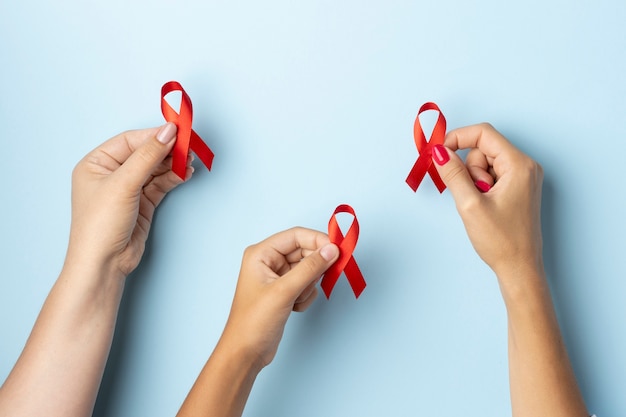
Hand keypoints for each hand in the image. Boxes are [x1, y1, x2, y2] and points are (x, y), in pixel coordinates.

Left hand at [66, 123, 191, 277]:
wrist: (104, 263)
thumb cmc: (100, 225)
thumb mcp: (124, 184)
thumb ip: (148, 156)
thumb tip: (168, 131)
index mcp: (96, 163)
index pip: (130, 141)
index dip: (154, 136)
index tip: (177, 132)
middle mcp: (111, 174)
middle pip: (145, 153)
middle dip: (167, 150)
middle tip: (189, 147)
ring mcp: (127, 189)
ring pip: (155, 169)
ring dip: (173, 165)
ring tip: (190, 161)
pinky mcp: (142, 203)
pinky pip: (160, 184)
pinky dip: (173, 178)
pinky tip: (185, 174)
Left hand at [219, 228, 338, 368]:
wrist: (246, 353)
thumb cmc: (254, 322)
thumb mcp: (284, 291)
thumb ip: (310, 268)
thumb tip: (332, 250)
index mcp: (261, 254)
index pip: (296, 236)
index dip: (318, 240)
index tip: (338, 250)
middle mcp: (268, 261)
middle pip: (304, 251)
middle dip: (315, 266)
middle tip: (329, 275)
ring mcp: (277, 277)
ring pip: (307, 269)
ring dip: (309, 284)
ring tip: (297, 299)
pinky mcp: (284, 291)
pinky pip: (306, 284)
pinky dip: (306, 295)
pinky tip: (295, 307)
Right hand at [431, 123, 543, 279]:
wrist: (519, 268)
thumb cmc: (501, 240)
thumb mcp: (470, 204)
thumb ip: (453, 173)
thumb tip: (438, 151)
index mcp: (519, 164)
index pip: (484, 133)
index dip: (457, 138)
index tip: (438, 153)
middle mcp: (525, 166)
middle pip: (483, 148)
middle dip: (469, 168)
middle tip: (473, 195)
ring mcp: (523, 177)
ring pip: (485, 162)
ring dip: (474, 179)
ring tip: (481, 204)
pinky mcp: (517, 187)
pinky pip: (491, 174)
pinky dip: (480, 186)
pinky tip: (484, 204)